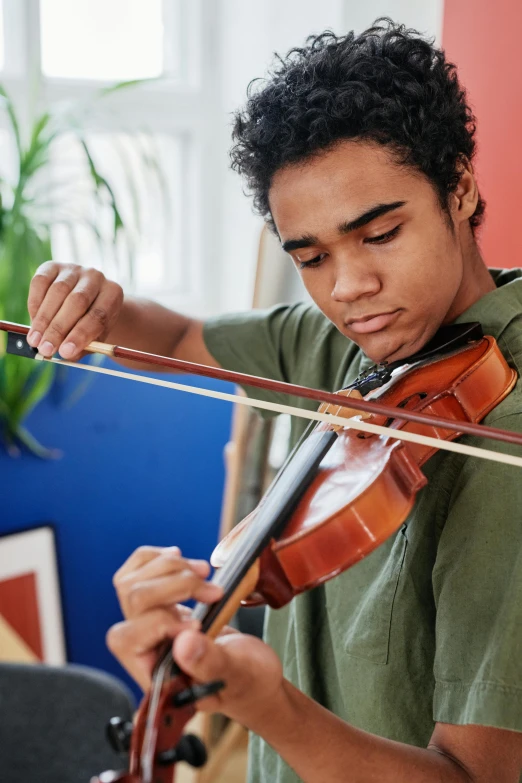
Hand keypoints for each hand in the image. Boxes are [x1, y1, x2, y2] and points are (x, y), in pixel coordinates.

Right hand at [26, 261, 123, 359]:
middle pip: (77, 302)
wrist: (85, 301)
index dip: (80, 335)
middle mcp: (96, 277)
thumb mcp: (93, 338)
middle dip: (58, 329)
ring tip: (35, 341)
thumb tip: (64, 354)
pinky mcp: (53, 266)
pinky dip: (34, 304)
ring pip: (57, 292)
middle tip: (45, 349)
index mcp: (113, 294)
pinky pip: (40, 282)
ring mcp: (74, 269)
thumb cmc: (90, 324)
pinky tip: (33, 322)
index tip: (65, 353)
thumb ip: (82, 347)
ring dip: (43, 320)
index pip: (98, 315)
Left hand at [107, 545, 284, 727]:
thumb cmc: (247, 681)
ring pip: (131, 582)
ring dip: (169, 568)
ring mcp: (149, 626)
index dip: (162, 622)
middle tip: (213, 591)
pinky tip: (179, 558)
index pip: (131, 639)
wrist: (254, 672)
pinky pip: (136, 572)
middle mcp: (145, 649)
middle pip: (133, 601)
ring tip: (203, 572)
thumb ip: (210, 663)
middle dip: (174, 585)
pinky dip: (156, 558)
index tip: (199, 623)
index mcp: (156, 676)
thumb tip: (182, 642)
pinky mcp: (159, 606)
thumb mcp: (238, 675)